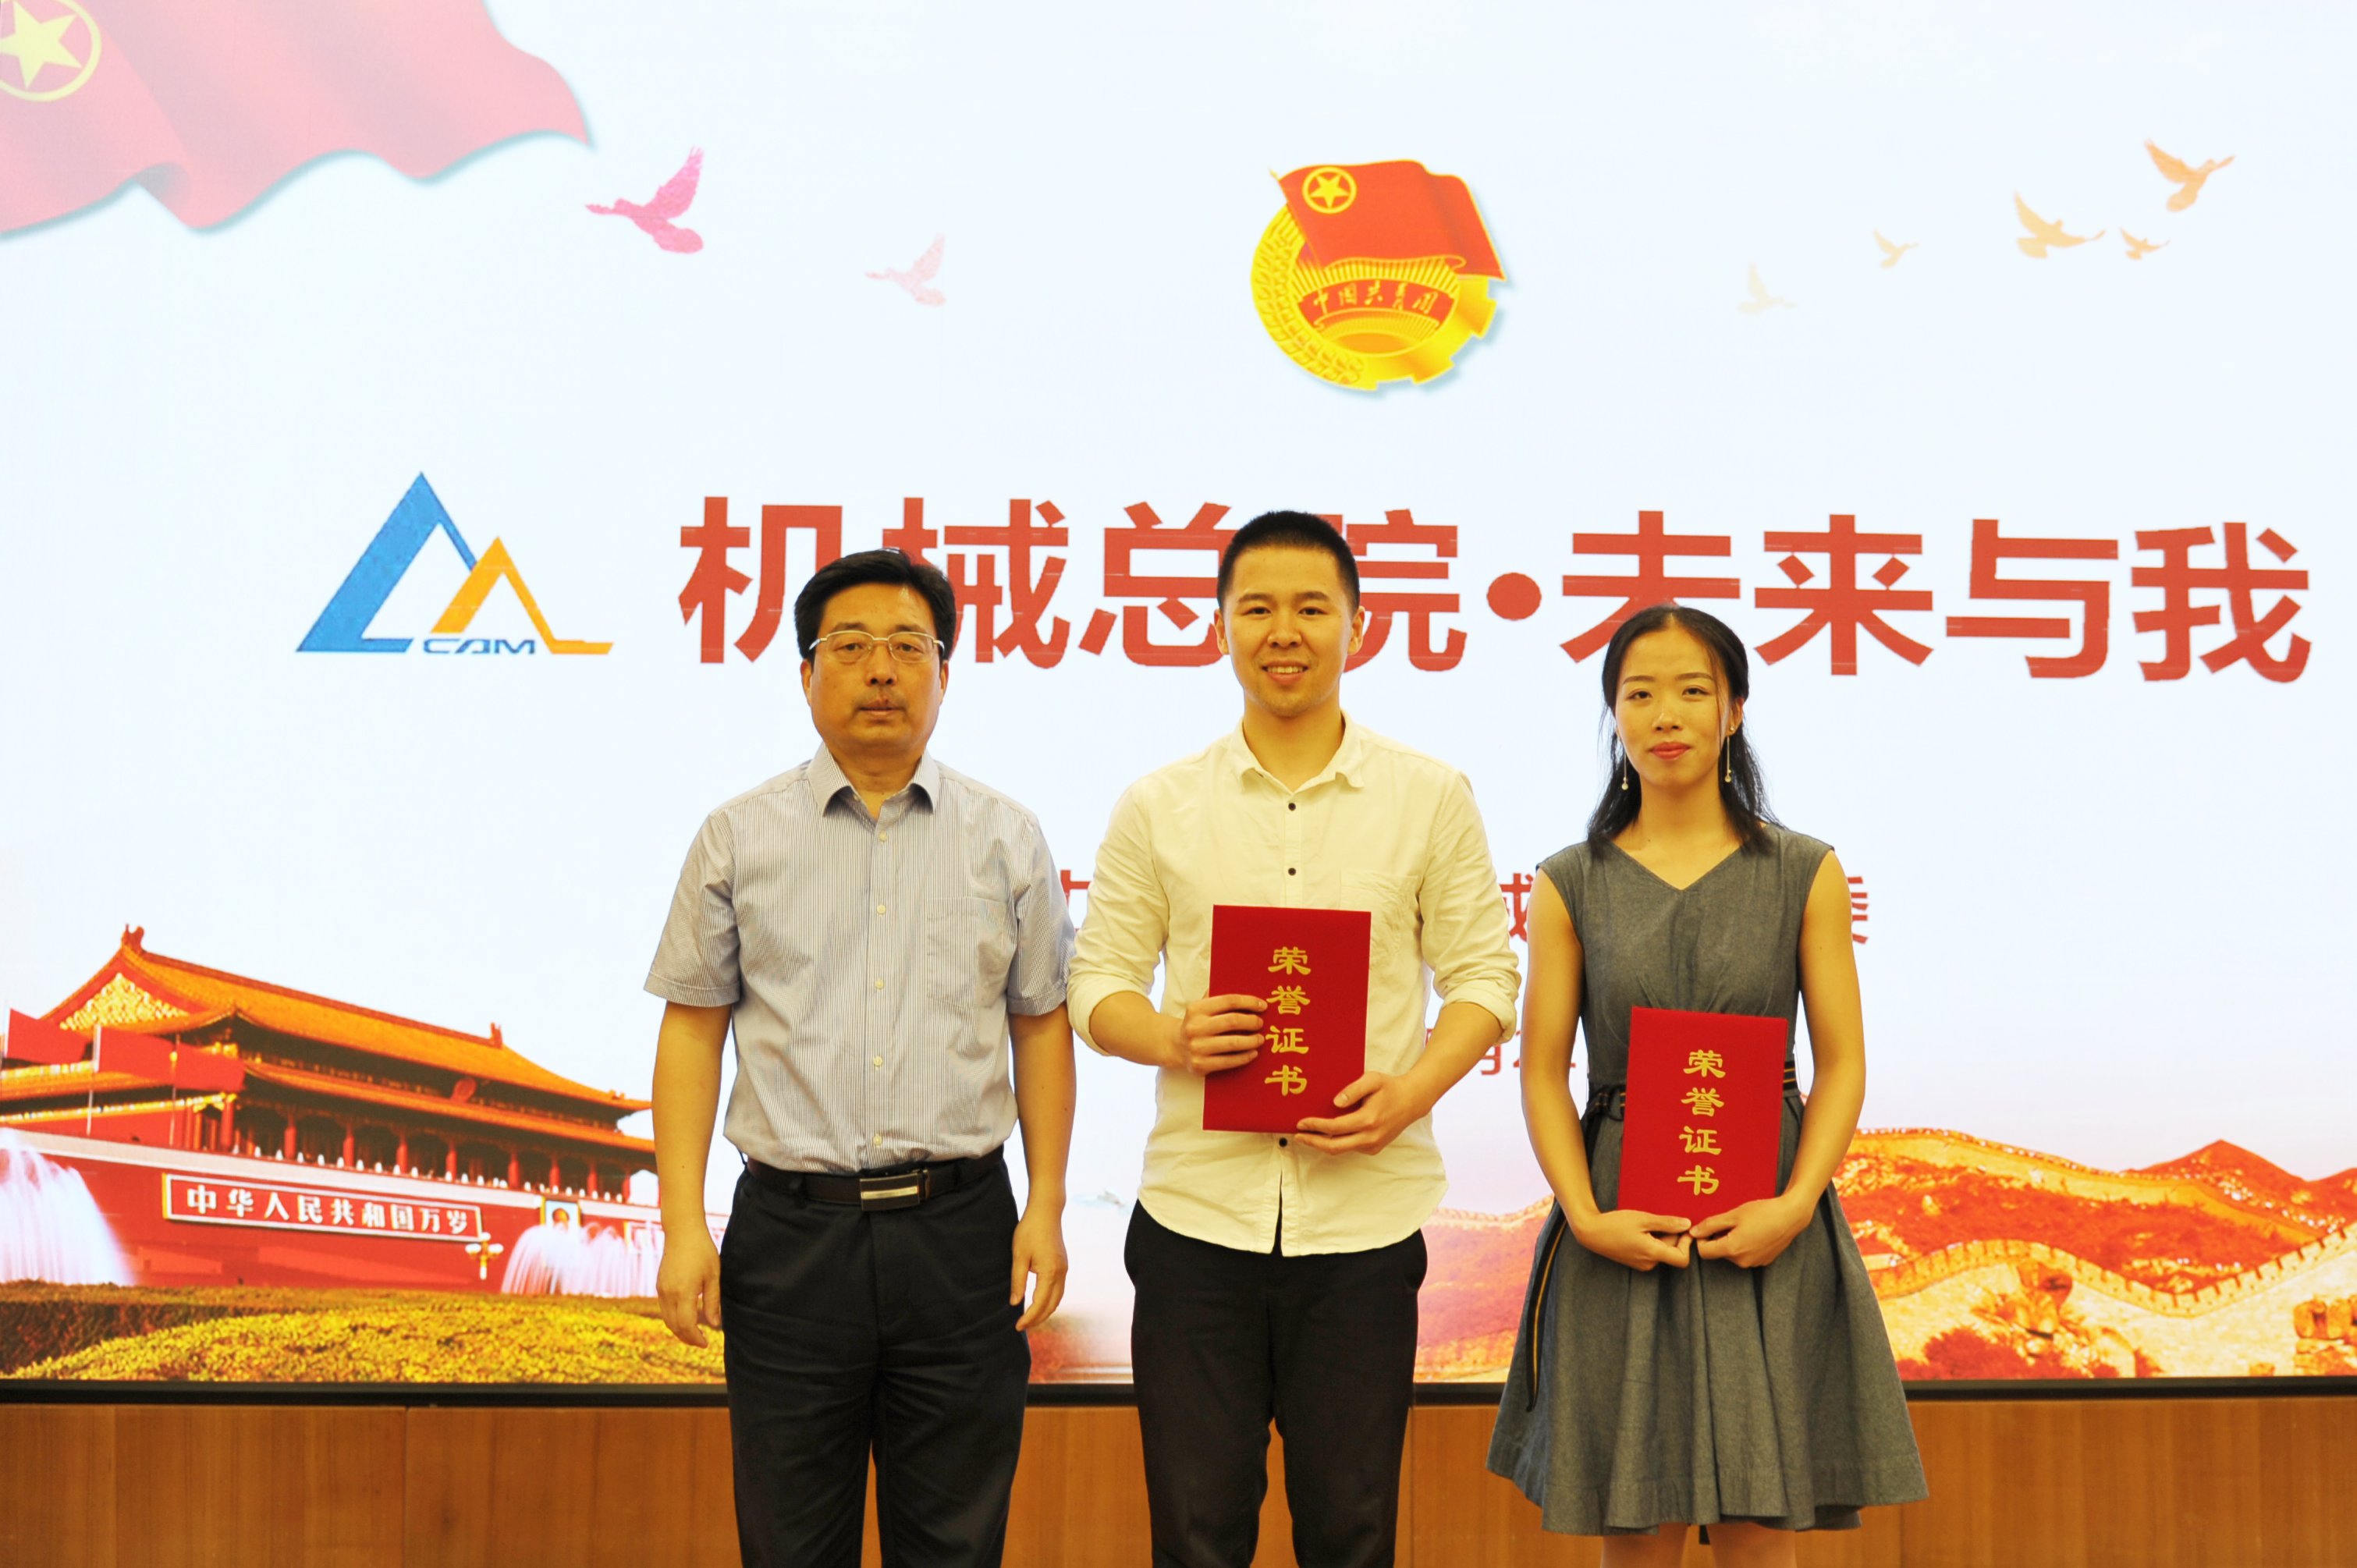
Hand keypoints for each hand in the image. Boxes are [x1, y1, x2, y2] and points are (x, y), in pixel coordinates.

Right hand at [656, 1224, 722, 1346]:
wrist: (682, 1231)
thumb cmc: (702, 1251)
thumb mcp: (713, 1276)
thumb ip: (713, 1302)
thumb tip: (715, 1324)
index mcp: (683, 1292)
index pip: (686, 1325)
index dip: (695, 1338)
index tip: (706, 1343)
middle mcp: (668, 1293)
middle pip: (674, 1326)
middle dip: (687, 1338)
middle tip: (701, 1342)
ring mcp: (662, 1289)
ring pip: (667, 1319)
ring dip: (679, 1330)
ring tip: (694, 1334)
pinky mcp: (660, 1285)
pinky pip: (664, 1309)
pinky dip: (673, 1319)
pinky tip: (686, 1318)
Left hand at [1009, 1203, 1067, 1329]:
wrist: (1046, 1211)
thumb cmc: (1030, 1231)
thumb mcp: (1018, 1256)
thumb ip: (1017, 1281)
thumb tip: (1015, 1302)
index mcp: (1050, 1273)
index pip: (1039, 1304)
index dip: (1029, 1317)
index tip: (1017, 1326)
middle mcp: (1061, 1274)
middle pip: (1051, 1305)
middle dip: (1037, 1318)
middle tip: (1022, 1326)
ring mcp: (1064, 1269)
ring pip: (1057, 1299)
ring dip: (1045, 1311)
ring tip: (1030, 1318)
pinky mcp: (1063, 1265)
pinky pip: (1059, 1290)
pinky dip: (1050, 1301)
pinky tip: (1039, 1302)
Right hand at [1168, 993, 1265, 1075]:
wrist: (1175, 1047)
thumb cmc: (1197, 1024)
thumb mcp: (1200, 1007)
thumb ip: (1218, 998)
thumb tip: (1247, 992)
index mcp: (1197, 1009)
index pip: (1229, 1001)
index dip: (1249, 1002)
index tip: (1263, 1006)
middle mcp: (1195, 1027)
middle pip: (1232, 1021)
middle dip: (1252, 1022)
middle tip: (1260, 1023)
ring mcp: (1197, 1047)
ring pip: (1233, 1043)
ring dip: (1251, 1041)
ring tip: (1260, 1039)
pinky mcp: (1200, 1065)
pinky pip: (1228, 1061)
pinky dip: (1244, 1057)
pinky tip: (1253, 1053)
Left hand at [1292, 1070, 1433, 1156]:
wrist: (1411, 1101)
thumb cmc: (1389, 1087)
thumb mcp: (1372, 1080)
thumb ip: (1353, 1090)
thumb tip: (1335, 1103)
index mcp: (1368, 1120)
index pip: (1335, 1128)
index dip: (1315, 1126)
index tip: (1301, 1123)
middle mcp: (1370, 1137)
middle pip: (1334, 1146)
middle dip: (1313, 1142)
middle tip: (1298, 1136)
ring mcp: (1373, 1145)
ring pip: (1341, 1150)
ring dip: (1322, 1144)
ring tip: (1307, 1136)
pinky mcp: (1374, 1148)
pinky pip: (1350, 1148)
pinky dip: (1336, 1143)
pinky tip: (1326, 1134)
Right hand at [1570, 1208, 1693, 1270]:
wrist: (1591, 1232)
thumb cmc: (1615, 1224)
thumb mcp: (1643, 1219)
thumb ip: (1666, 1223)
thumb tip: (1687, 1224)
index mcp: (1652, 1253)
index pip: (1682, 1259)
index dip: (1687, 1244)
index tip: (1685, 1229)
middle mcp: (1649, 1263)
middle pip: (1672, 1252)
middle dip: (1672, 1235)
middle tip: (1661, 1218)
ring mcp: (1641, 1264)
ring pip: (1661, 1251)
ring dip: (1661, 1237)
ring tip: (1647, 1223)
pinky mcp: (1636, 1261)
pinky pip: (1652, 1252)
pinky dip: (1652, 1241)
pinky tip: (1641, 1229)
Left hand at [1690, 1194, 1811, 1268]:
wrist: (1791, 1216)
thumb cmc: (1762, 1212)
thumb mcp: (1733, 1215)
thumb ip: (1711, 1224)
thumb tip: (1693, 1232)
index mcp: (1732, 1249)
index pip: (1704, 1252)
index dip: (1702, 1239)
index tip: (1708, 1227)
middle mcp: (1742, 1261)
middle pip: (1719, 1252)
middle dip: (1719, 1238)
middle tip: (1730, 1221)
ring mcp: (1754, 1263)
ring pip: (1733, 1254)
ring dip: (1733, 1241)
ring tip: (1745, 1225)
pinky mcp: (1764, 1261)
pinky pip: (1746, 1255)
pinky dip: (1745, 1245)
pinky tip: (1755, 1231)